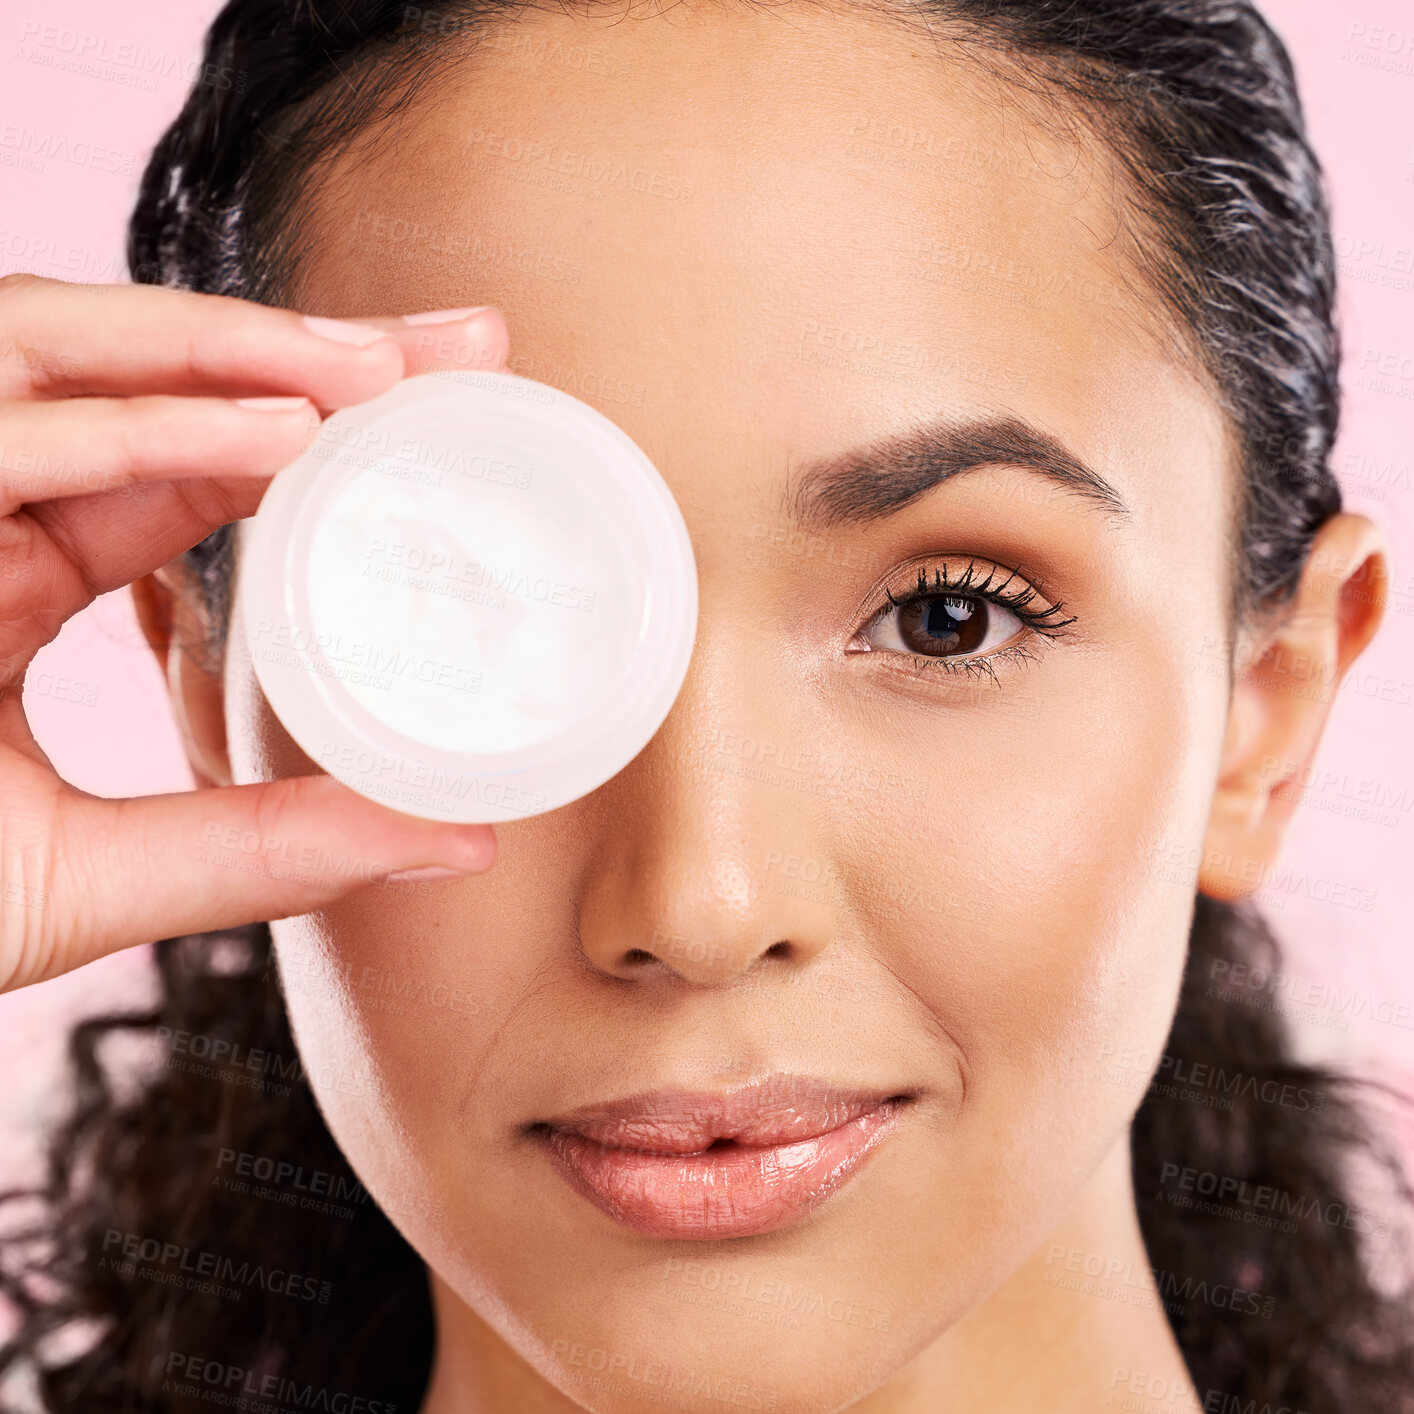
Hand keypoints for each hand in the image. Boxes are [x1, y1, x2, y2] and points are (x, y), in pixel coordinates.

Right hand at [0, 275, 509, 991]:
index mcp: (8, 579)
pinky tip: (278, 434)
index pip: (178, 468)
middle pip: (142, 385)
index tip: (439, 416)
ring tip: (388, 368)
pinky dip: (135, 426)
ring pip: (61, 360)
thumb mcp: (99, 878)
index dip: (310, 429)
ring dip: (231, 352)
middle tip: (459, 343)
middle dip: (301, 351)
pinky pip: (1, 432)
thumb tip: (458, 841)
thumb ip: (268, 852)